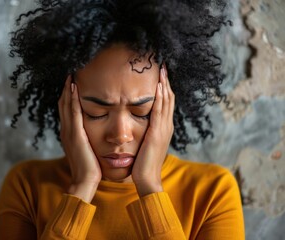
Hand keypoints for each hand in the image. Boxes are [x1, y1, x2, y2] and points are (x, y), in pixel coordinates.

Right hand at [58, 76, 101, 201]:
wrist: (85, 181)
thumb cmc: (90, 167)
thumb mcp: (86, 150)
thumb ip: (86, 140)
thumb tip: (92, 133)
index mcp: (69, 133)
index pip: (67, 110)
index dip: (68, 96)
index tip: (73, 83)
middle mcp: (66, 130)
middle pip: (64, 104)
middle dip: (66, 89)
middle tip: (70, 73)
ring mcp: (69, 132)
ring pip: (66, 105)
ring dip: (68, 90)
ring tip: (71, 75)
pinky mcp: (75, 135)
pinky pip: (73, 113)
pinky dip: (73, 99)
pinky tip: (75, 88)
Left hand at [131, 66, 174, 196]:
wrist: (146, 178)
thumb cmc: (143, 162)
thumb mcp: (146, 144)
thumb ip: (146, 132)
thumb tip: (141, 124)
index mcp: (163, 128)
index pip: (165, 103)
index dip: (164, 88)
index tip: (160, 74)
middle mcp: (166, 126)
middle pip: (168, 98)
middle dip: (166, 81)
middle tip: (163, 65)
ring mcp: (163, 129)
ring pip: (166, 101)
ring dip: (164, 84)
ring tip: (162, 69)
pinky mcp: (157, 133)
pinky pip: (159, 111)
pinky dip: (160, 97)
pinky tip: (158, 86)